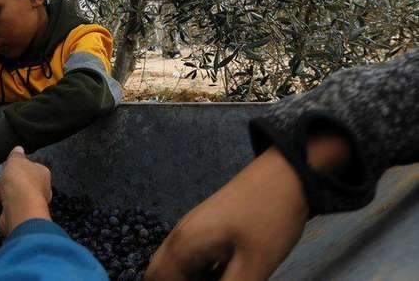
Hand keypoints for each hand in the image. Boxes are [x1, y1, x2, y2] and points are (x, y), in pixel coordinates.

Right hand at [0, 146, 51, 235]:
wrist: (19, 208)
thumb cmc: (20, 180)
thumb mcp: (16, 160)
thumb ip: (16, 154)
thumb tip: (19, 148)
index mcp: (42, 175)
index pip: (29, 168)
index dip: (16, 168)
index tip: (9, 168)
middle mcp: (38, 190)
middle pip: (14, 183)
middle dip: (2, 183)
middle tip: (2, 183)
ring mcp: (27, 205)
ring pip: (5, 195)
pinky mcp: (17, 216)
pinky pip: (2, 208)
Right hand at [145, 131, 350, 280]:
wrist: (287, 175)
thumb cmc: (269, 219)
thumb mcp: (252, 266)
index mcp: (184, 245)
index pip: (159, 280)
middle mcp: (181, 234)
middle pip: (160, 272)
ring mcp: (193, 227)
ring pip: (176, 264)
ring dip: (192, 278)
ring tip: (225, 276)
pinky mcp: (207, 225)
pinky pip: (192, 255)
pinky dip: (202, 270)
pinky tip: (226, 272)